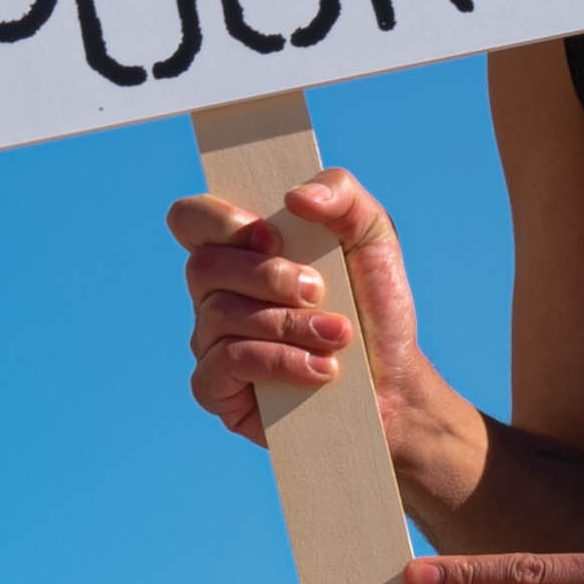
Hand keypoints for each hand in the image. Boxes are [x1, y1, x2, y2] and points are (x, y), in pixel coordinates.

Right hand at [167, 165, 435, 459]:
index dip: (218, 220)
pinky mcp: (216, 389)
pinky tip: (320, 370)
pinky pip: (226, 364)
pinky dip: (279, 362)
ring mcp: (211, 342)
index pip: (191, 218)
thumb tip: (295, 196)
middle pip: (203, 266)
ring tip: (338, 336)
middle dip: (268, 277)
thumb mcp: (373, 236)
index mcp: (240, 250)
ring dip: (288, 323)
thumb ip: (341, 194)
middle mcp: (216, 293)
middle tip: (319, 291)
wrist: (392, 383)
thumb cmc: (373, 308)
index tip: (272, 237)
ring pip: (220, 314)